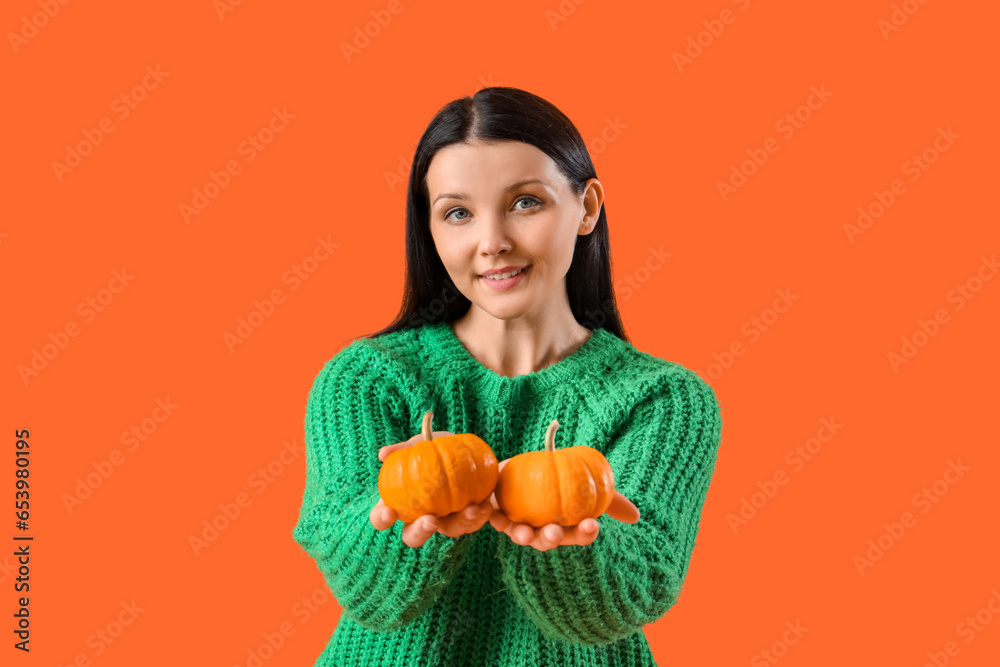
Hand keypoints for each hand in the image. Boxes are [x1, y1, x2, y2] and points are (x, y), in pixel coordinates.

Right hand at [370, 430, 493, 547]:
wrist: (460, 447)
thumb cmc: (432, 446)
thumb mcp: (418, 443)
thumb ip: (402, 449)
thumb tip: (384, 453)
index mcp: (399, 504)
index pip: (382, 518)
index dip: (381, 519)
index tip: (388, 512)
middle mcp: (420, 518)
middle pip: (413, 536)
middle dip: (421, 532)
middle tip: (431, 520)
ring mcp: (445, 520)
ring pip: (449, 531)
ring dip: (461, 523)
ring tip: (472, 509)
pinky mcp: (467, 518)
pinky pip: (473, 523)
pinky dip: (480, 517)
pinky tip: (486, 506)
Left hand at [488, 457, 639, 551]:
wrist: (526, 463)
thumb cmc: (559, 477)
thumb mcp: (586, 482)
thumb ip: (608, 497)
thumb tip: (635, 517)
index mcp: (565, 526)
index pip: (579, 535)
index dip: (585, 534)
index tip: (591, 525)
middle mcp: (542, 531)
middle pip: (549, 541)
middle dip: (552, 539)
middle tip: (555, 532)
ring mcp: (520, 525)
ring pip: (522, 536)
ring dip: (522, 536)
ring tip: (523, 533)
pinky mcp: (498, 515)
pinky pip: (495, 520)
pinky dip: (494, 519)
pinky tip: (494, 515)